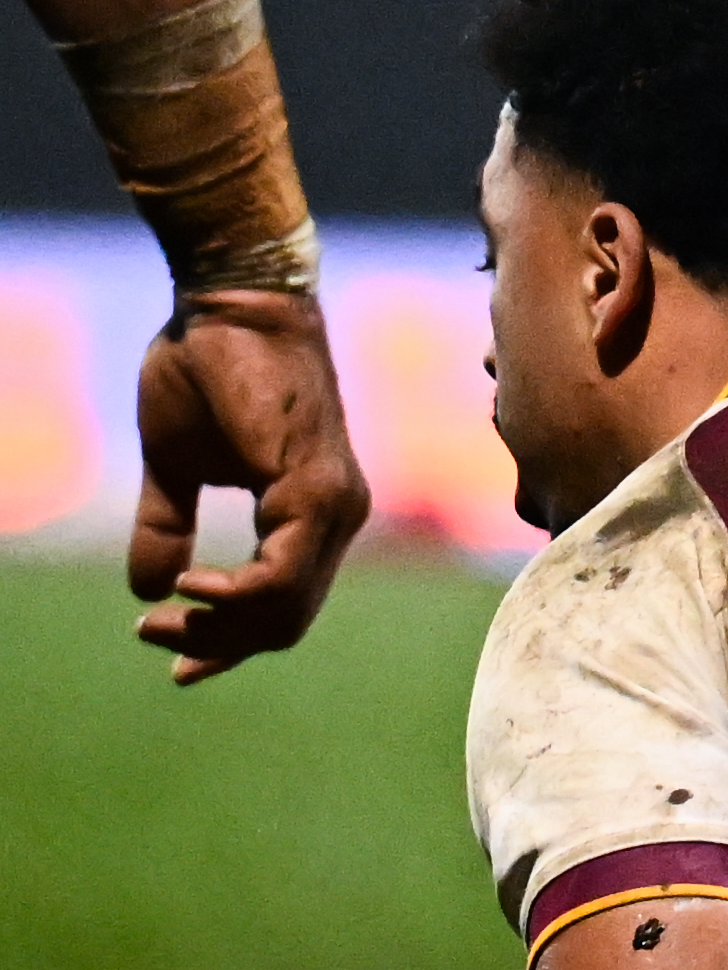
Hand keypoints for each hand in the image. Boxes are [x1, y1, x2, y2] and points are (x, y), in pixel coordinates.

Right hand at [135, 287, 362, 677]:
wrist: (230, 304)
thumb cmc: (205, 370)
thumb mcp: (174, 466)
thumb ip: (169, 527)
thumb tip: (148, 591)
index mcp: (312, 512)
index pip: (284, 603)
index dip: (231, 643)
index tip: (178, 665)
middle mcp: (337, 515)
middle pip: (286, 618)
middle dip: (219, 645)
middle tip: (155, 640)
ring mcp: (334, 503)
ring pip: (286, 605)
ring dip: (219, 627)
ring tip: (160, 621)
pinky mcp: (315, 486)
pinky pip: (284, 570)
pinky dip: (234, 594)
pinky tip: (189, 588)